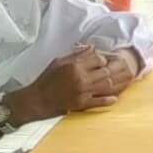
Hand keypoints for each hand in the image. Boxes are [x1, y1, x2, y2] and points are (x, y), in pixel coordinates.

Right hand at [12, 47, 137, 122]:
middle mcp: (81, 78)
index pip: (98, 58)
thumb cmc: (47, 79)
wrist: (38, 99)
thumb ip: (76, 55)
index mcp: (75, 66)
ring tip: (106, 81)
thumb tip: (91, 48)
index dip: (101, 59)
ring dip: (109, 82)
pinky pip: (101, 101)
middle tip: (103, 72)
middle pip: (105, 71)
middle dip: (106, 70)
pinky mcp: (82, 104)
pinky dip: (109, 99)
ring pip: (107, 85)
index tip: (99, 62)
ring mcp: (83, 92)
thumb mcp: (59, 61)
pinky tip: (114, 97)